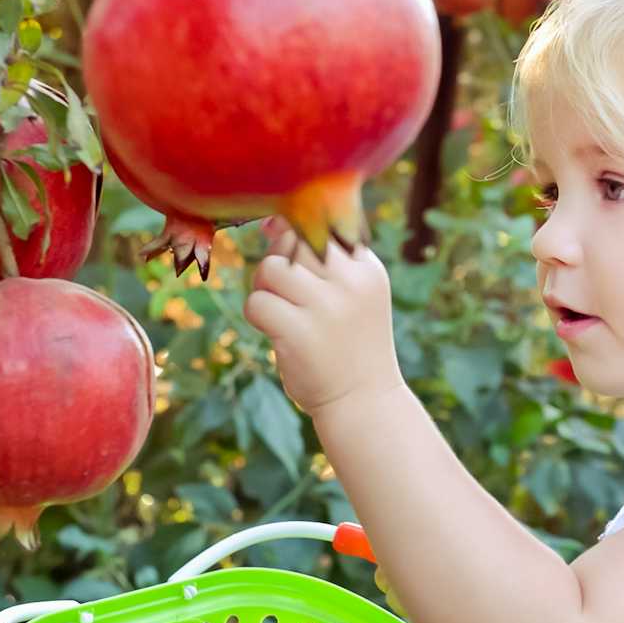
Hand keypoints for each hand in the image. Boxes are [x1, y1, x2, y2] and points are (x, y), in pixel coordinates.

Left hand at [242, 217, 403, 416]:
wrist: (364, 401)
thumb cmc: (350, 342)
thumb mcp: (353, 294)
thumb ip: (321, 258)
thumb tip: (272, 221)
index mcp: (367, 268)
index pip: (322, 225)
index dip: (295, 232)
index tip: (289, 254)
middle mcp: (351, 282)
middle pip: (294, 240)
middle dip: (278, 259)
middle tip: (285, 291)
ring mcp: (326, 308)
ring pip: (270, 268)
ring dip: (263, 287)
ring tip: (279, 310)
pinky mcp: (299, 333)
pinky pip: (256, 302)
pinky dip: (257, 315)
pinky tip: (275, 331)